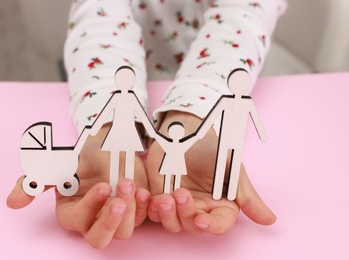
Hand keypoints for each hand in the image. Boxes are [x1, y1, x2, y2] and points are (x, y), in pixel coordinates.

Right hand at [7, 126, 149, 247]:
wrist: (111, 145)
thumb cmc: (84, 156)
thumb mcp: (60, 164)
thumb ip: (36, 181)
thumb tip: (12, 203)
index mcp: (73, 212)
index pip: (79, 221)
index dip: (90, 207)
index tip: (102, 185)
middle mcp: (94, 219)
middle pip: (100, 239)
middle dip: (110, 222)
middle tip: (119, 201)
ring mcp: (116, 217)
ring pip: (124, 233)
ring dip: (130, 210)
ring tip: (129, 184)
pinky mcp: (136, 211)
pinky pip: (143, 219)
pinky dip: (145, 207)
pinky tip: (144, 191)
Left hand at [146, 111, 275, 233]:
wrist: (184, 134)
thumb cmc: (210, 149)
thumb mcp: (231, 168)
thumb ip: (247, 195)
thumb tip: (270, 220)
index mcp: (221, 205)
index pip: (220, 224)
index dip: (211, 226)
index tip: (201, 219)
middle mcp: (201, 209)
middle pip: (194, 226)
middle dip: (186, 213)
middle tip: (181, 193)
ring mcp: (180, 205)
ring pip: (174, 224)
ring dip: (168, 214)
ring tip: (166, 197)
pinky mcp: (161, 198)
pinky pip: (155, 213)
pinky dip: (152, 209)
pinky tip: (151, 198)